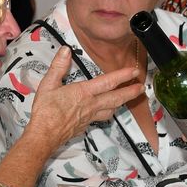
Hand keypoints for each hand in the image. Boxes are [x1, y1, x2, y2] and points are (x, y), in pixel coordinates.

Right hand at [23, 47, 141, 145]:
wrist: (44, 135)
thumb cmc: (45, 111)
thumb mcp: (48, 84)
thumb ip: (58, 66)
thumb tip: (65, 50)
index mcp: (84, 93)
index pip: (108, 82)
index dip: (123, 76)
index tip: (134, 71)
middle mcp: (91, 105)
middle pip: (116, 98)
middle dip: (130, 92)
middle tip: (142, 88)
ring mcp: (90, 117)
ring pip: (111, 109)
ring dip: (121, 103)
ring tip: (128, 98)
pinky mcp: (86, 125)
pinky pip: (102, 118)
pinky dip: (108, 112)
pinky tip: (107, 111)